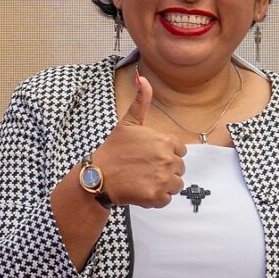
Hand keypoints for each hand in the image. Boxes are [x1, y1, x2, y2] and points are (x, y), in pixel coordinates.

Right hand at [88, 73, 188, 208]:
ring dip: (163, 185)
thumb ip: (141, 102)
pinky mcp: (157, 197)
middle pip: (179, 168)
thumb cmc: (112, 149)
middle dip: (165, 170)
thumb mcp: (127, 123)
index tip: (151, 156)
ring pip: (176, 185)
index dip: (166, 154)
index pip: (179, 150)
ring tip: (144, 181)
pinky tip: (142, 191)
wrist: (98, 176)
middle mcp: (167, 159)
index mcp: (165, 141)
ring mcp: (163, 179)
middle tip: (145, 170)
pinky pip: (167, 199)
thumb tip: (143, 77)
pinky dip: (156, 199)